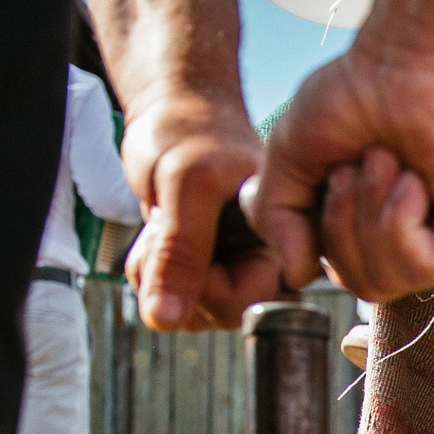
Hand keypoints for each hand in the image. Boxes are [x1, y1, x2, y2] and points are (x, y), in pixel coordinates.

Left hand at [119, 84, 281, 330]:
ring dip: (158, 276)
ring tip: (159, 227)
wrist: (172, 114)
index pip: (256, 301)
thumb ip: (179, 252)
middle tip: (166, 231)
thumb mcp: (185, 185)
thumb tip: (167, 318)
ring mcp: (232, 263)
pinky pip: (172, 296)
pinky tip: (154, 234)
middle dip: (180, 280)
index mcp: (284, 237)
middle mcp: (263, 257)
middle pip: (220, 314)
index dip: (215, 286)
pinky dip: (149, 272)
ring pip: (191, 310)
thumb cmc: (189, 132)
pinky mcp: (204, 264)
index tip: (194, 239)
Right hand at [251, 37, 433, 304]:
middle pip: (360, 286)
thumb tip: (295, 274)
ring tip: (387, 160)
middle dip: (341, 223)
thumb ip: (278, 218)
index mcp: (387, 227)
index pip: (340, 272)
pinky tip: (414, 176)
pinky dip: (399, 217)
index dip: (320, 226)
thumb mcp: (295, 156)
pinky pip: (420, 267)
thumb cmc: (362, 90)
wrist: (413, 53)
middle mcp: (427, 240)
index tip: (334, 167)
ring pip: (385, 283)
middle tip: (361, 162)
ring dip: (368, 214)